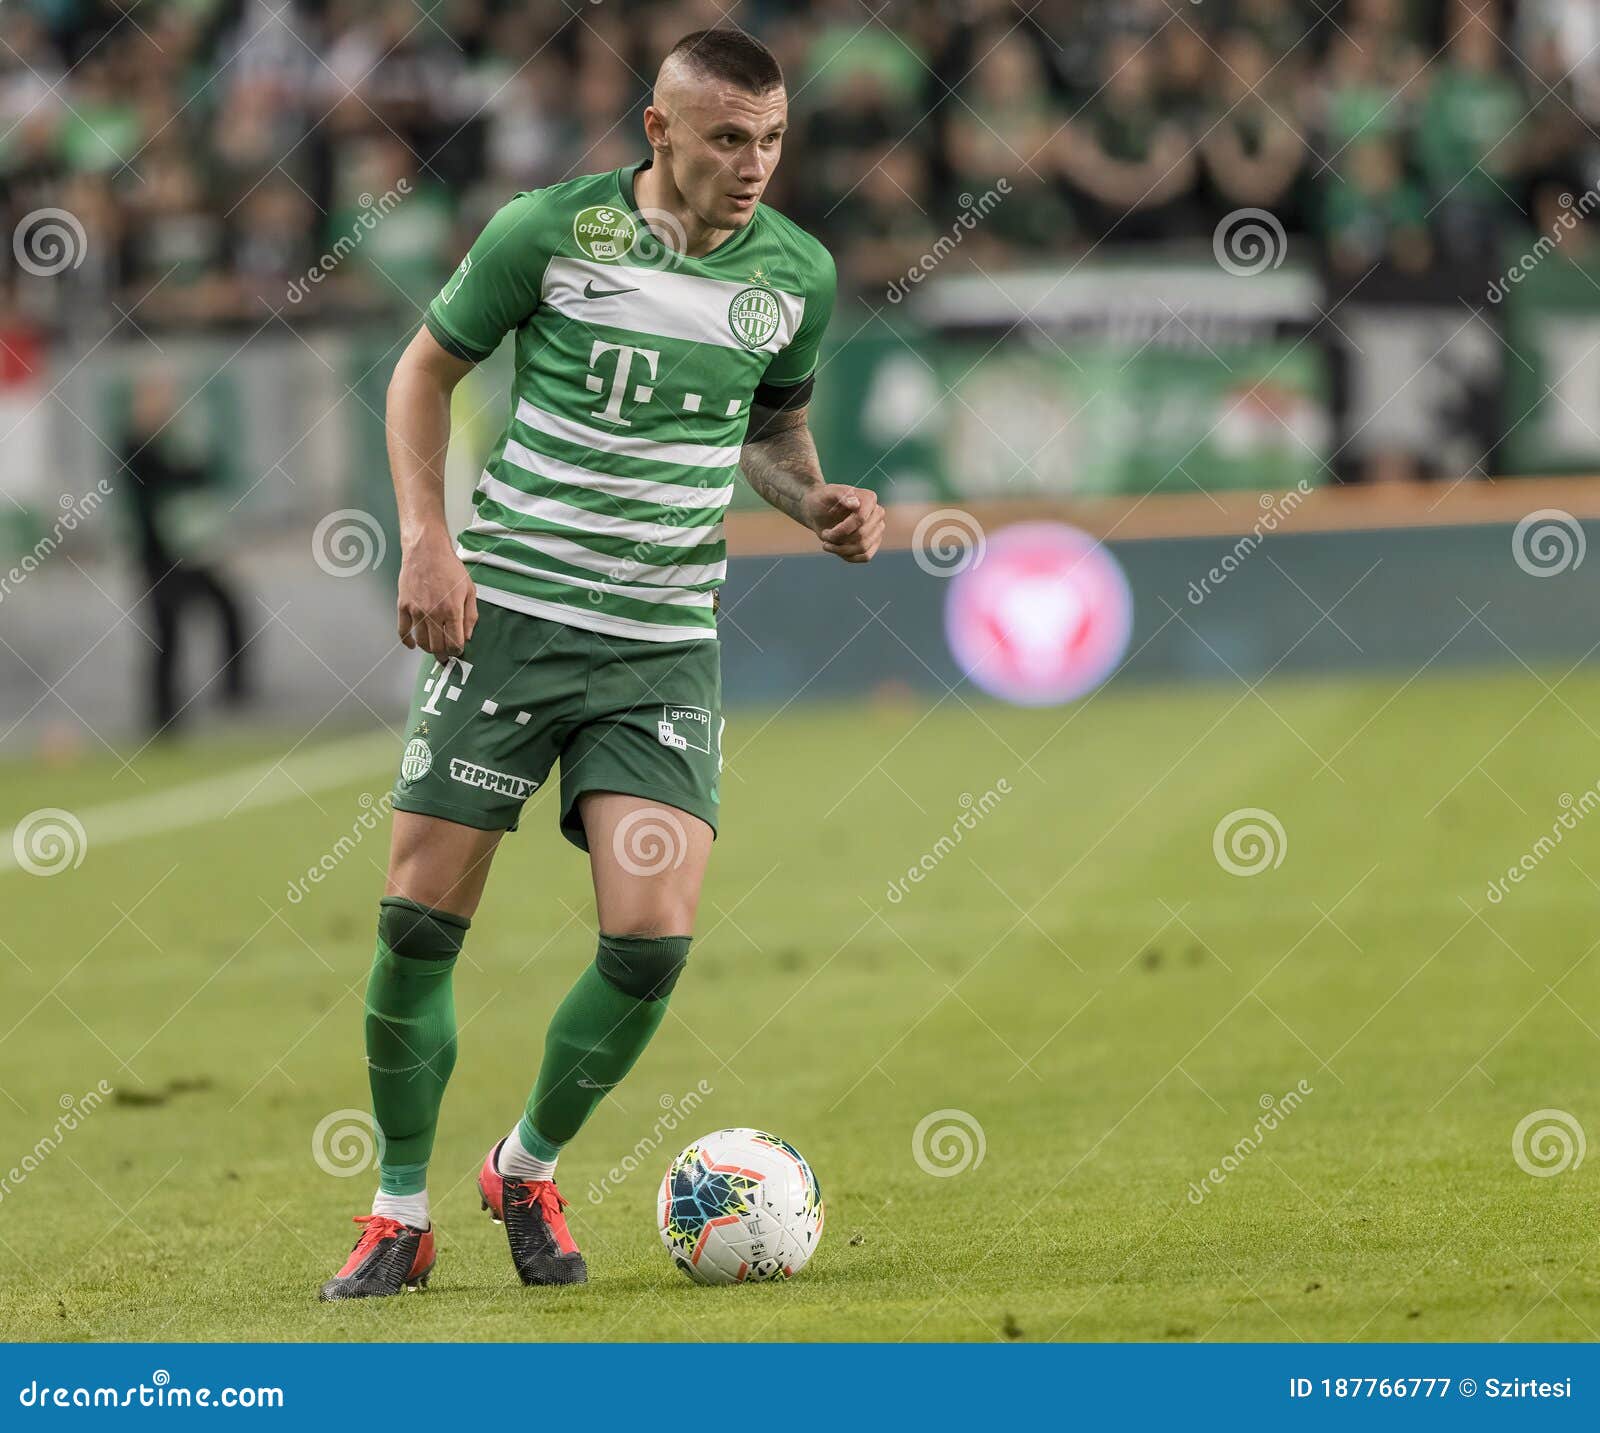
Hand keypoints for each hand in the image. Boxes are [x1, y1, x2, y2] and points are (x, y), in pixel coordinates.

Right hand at [397, 535, 477, 655]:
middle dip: (443, 654)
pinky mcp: (403, 606)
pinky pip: (403, 631)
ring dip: (428, 649)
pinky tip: (413, 645)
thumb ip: (471, 616)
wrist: (426, 551)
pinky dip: (407, 641)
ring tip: (434, 648)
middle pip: (437, 646)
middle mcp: (433, 613)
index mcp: (452, 610)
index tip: (458, 651)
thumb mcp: (469, 590)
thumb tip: (468, 636)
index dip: (457, 651)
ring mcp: (416, 611)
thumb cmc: (449, 567)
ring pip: (421, 642)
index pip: (455, 643)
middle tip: (446, 655)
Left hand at [802, 484, 885, 562]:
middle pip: (861, 535)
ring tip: (827, 543)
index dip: (842, 529)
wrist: (818, 510)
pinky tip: (835, 549)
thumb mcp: (827, 494)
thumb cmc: (822, 500)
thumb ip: (841, 495)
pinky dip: (848, 556)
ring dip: (841, 550)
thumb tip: (856, 504)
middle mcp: (877, 513)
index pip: (861, 519)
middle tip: (824, 535)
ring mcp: (877, 529)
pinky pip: (865, 557)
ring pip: (863, 548)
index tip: (825, 532)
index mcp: (869, 498)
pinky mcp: (873, 543)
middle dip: (839, 539)